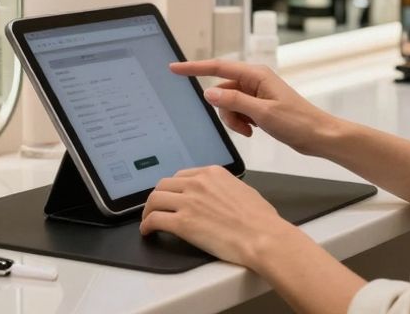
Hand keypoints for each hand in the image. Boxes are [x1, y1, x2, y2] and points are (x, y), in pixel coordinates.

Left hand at [139, 166, 295, 268]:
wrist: (263, 237)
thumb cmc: (261, 219)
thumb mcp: (242, 190)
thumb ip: (224, 188)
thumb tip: (218, 195)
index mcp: (212, 173)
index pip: (181, 176)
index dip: (172, 188)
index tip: (170, 196)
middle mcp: (197, 183)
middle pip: (163, 185)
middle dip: (157, 197)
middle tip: (156, 208)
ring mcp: (188, 202)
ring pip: (154, 200)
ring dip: (148, 210)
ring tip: (148, 220)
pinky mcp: (182, 223)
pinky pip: (154, 220)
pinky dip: (146, 225)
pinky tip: (147, 231)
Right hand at [170, 60, 334, 155]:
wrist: (318, 135)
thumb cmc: (298, 121)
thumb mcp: (263, 113)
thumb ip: (234, 101)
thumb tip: (209, 92)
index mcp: (256, 74)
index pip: (217, 67)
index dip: (194, 68)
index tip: (175, 68)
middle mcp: (254, 80)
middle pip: (222, 90)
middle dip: (225, 110)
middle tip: (242, 126)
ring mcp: (256, 93)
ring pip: (228, 103)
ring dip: (234, 119)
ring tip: (251, 130)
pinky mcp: (259, 105)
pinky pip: (238, 111)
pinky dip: (241, 122)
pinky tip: (254, 130)